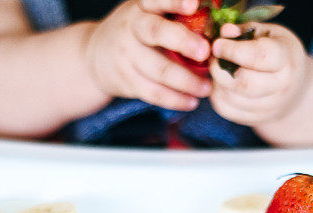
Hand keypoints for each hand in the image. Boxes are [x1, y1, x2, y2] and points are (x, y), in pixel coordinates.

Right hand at [85, 0, 212, 110]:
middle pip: (156, 32)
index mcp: (142, 7)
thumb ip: (175, 15)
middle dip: (183, 42)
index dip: (175, 2)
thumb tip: (217, 17)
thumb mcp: (149, 13)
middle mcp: (132, 27)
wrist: (95, 54)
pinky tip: (191, 102)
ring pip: (158, 69)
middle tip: (205, 52)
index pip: (157, 0)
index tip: (194, 4)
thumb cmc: (137, 31)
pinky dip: (174, 99)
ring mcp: (127, 55)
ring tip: (206, 88)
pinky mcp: (126, 79)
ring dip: (186, 81)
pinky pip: (152, 92)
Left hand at [209, 23, 310, 125]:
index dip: (232, 50)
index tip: (217, 45)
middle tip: (214, 59)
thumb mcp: (268, 34)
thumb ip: (245, 30)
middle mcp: (283, 86)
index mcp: (287, 59)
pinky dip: (217, 96)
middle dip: (220, 69)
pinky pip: (226, 110)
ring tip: (219, 70)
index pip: (258, 57)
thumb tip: (225, 32)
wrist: (295, 86)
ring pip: (231, 98)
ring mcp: (271, 107)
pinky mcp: (256, 119)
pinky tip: (222, 85)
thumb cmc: (278, 53)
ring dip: (217, 83)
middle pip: (243, 83)